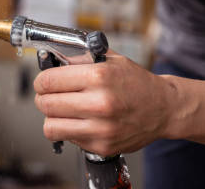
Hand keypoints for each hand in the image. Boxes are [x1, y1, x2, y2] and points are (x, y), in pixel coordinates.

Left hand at [33, 50, 171, 155]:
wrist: (164, 108)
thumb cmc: (136, 82)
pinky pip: (69, 138)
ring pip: (51, 127)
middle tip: (48, 96)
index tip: (42, 82)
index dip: (40, 81)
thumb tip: (51, 61)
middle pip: (46, 104)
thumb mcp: (109, 59)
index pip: (49, 81)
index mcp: (98, 77)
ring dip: (51, 117)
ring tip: (60, 110)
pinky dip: (68, 129)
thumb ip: (79, 58)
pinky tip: (80, 120)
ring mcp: (101, 127)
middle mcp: (99, 103)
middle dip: (42, 98)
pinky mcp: (102, 145)